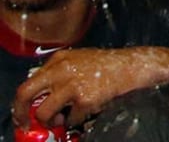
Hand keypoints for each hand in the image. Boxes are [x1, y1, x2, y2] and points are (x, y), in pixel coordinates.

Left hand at [15, 47, 162, 125]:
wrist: (133, 66)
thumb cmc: (109, 64)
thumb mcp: (80, 61)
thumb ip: (60, 73)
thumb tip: (41, 97)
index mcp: (60, 59)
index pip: (29, 82)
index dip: (22, 102)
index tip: (22, 114)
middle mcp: (62, 69)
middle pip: (26, 93)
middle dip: (22, 113)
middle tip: (26, 124)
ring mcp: (72, 84)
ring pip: (44, 113)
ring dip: (52, 120)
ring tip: (64, 118)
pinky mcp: (84, 98)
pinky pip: (71, 118)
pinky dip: (78, 119)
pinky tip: (88, 109)